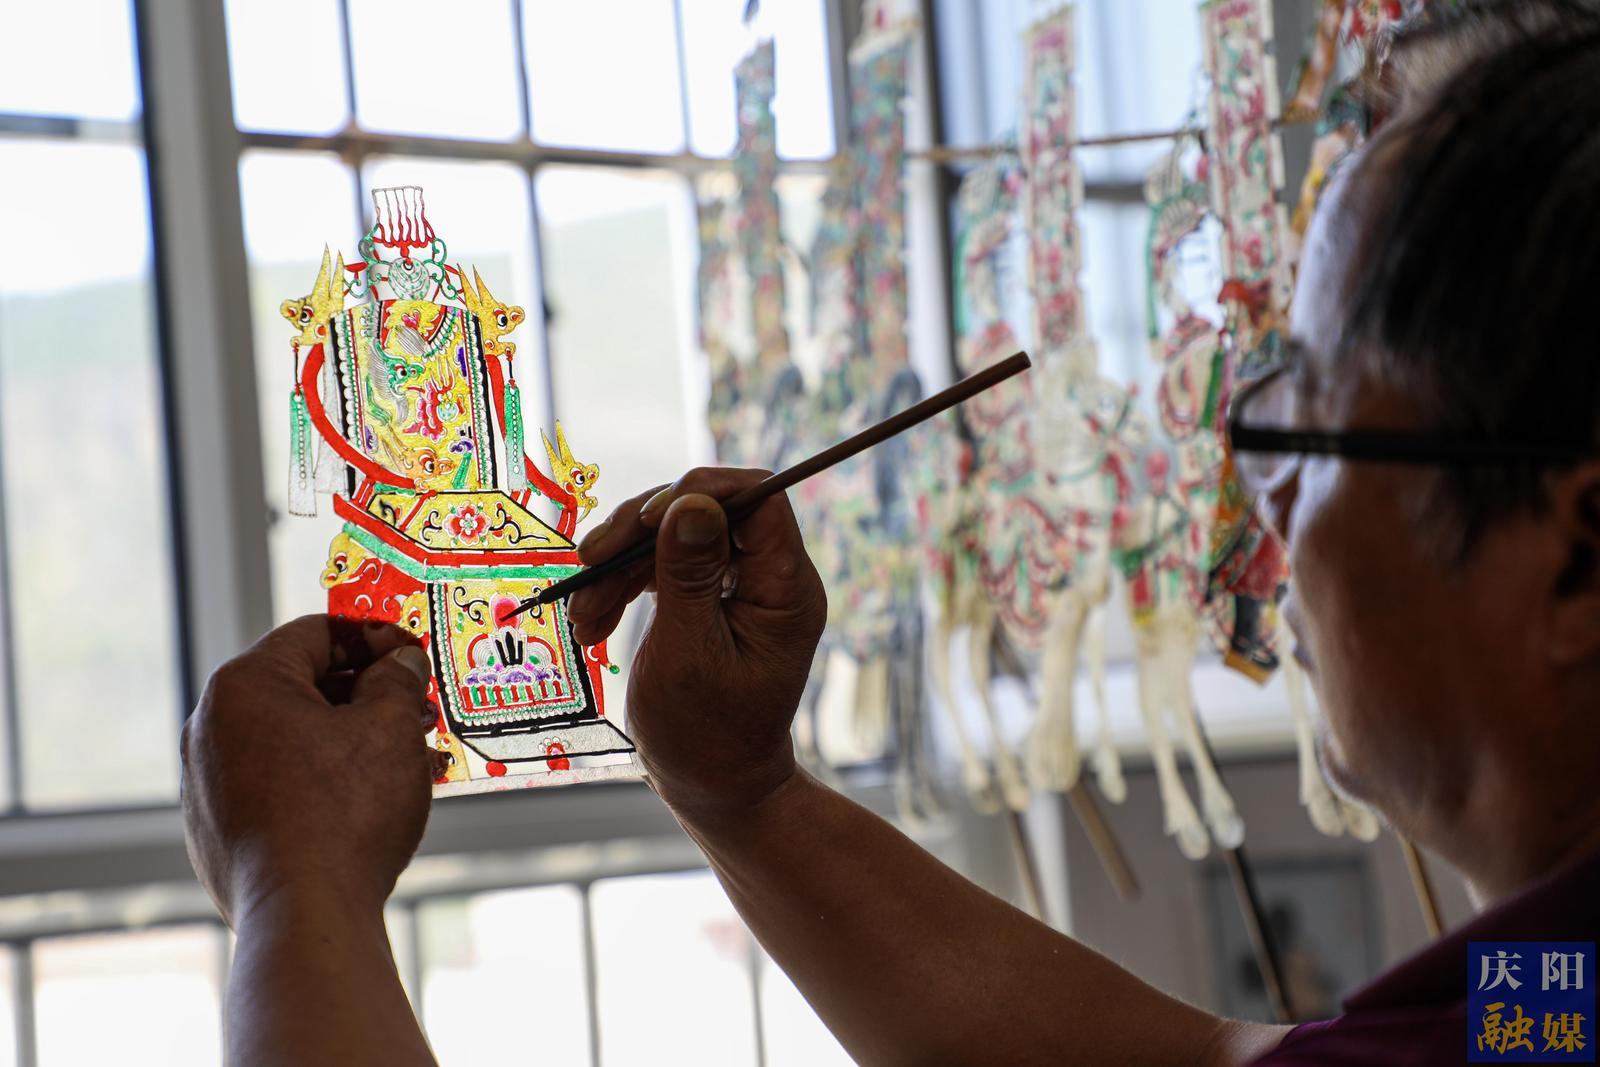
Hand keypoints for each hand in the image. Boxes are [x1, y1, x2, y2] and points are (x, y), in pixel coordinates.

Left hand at [181, 615, 435, 926]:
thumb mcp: (391, 727)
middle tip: (417, 709)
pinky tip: (368, 803)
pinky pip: (277, 787)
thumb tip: (400, 663)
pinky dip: (322, 783)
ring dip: (349, 741)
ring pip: (291, 741)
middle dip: (365, 695)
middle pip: (301, 688)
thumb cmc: (346, 814)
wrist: (305, 917)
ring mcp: (208, 786)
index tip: (413, 655)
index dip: (375, 638)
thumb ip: (397, 679)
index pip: (317, 633)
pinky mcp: (218, 833)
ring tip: (405, 759)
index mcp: (244, 685)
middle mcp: (211, 728)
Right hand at [568, 468, 826, 818]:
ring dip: (620, 565)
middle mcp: (770, 579)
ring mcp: (739, 586)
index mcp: (786, 590)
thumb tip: (691, 502)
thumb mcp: (689, 654)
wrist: (713, 787)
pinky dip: (623, 585)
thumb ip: (689, 575)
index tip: (645, 520)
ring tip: (583, 617)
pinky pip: (663, 563)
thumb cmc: (705, 735)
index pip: (759, 500)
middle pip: (708, 511)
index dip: (702, 493)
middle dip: (641, 533)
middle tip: (589, 561)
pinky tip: (592, 620)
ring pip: (676, 534)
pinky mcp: (709, 597)